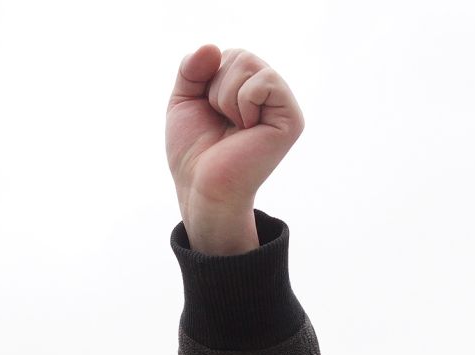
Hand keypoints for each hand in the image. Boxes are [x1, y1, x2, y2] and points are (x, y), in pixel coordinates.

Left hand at [166, 45, 303, 254]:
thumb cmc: (194, 153)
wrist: (200, 187)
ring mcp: (283, 106)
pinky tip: (246, 128)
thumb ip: (192, 68)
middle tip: (221, 121)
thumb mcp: (183, 101)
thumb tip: (211, 47)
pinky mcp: (291, 119)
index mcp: (249, 90)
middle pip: (240, 55)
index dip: (207, 78)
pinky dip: (243, 101)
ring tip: (233, 126)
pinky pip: (265, 81)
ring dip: (226, 96)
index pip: (228, 55)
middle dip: (216, 86)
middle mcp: (270, 95)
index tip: (209, 111)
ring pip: (250, 64)